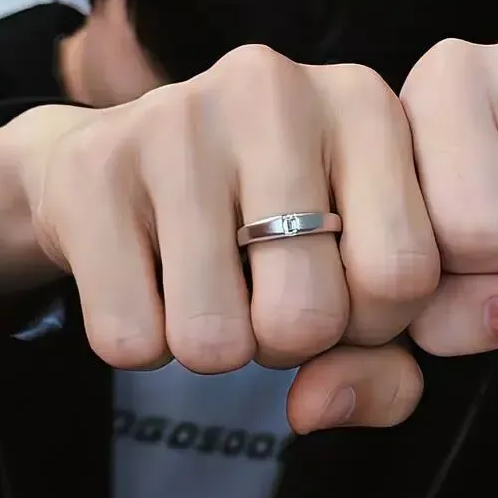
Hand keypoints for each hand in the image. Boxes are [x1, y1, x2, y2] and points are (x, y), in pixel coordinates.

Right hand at [0, 43, 443, 408]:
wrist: (118, 163)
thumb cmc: (268, 226)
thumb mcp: (353, 273)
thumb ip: (386, 365)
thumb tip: (318, 405)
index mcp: (366, 104)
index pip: (405, 274)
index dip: (378, 324)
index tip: (346, 292)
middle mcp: (277, 92)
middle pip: (312, 317)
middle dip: (291, 344)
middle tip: (266, 295)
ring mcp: (177, 122)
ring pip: (216, 342)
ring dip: (216, 347)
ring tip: (209, 284)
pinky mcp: (92, 168)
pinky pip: (130, 339)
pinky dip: (143, 341)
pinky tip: (147, 276)